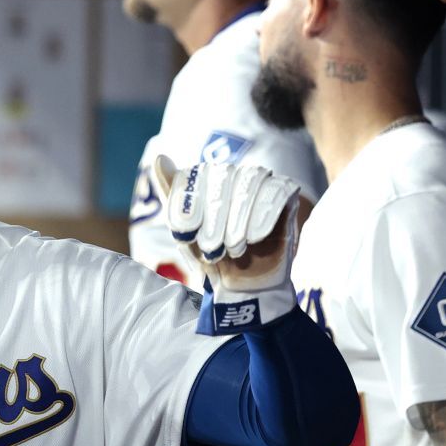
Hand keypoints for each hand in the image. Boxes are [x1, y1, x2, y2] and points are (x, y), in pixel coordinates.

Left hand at [152, 156, 299, 330]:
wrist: (242, 286)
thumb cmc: (210, 256)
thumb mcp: (183, 231)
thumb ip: (172, 195)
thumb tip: (160, 158)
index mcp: (207, 178)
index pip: (196, 173)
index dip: (188, 203)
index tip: (184, 233)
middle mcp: (234, 175)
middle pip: (223, 175)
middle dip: (214, 217)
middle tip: (211, 248)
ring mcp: (261, 184)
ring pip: (250, 181)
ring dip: (238, 219)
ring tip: (233, 248)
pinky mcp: (286, 196)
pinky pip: (278, 191)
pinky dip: (264, 216)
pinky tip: (254, 238)